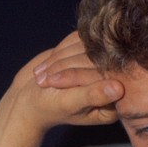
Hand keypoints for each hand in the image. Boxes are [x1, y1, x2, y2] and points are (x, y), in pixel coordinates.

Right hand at [3, 32, 122, 133]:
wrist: (28, 99)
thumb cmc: (47, 107)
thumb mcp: (69, 103)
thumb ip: (93, 95)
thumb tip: (119, 88)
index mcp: (113, 105)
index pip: (108, 77)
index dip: (82, 74)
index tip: (56, 82)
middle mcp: (112, 85)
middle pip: (98, 60)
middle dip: (69, 66)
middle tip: (48, 80)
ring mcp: (100, 67)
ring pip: (88, 46)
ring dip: (62, 57)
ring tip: (44, 75)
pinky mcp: (88, 52)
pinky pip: (80, 39)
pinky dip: (61, 48)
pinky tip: (49, 63)